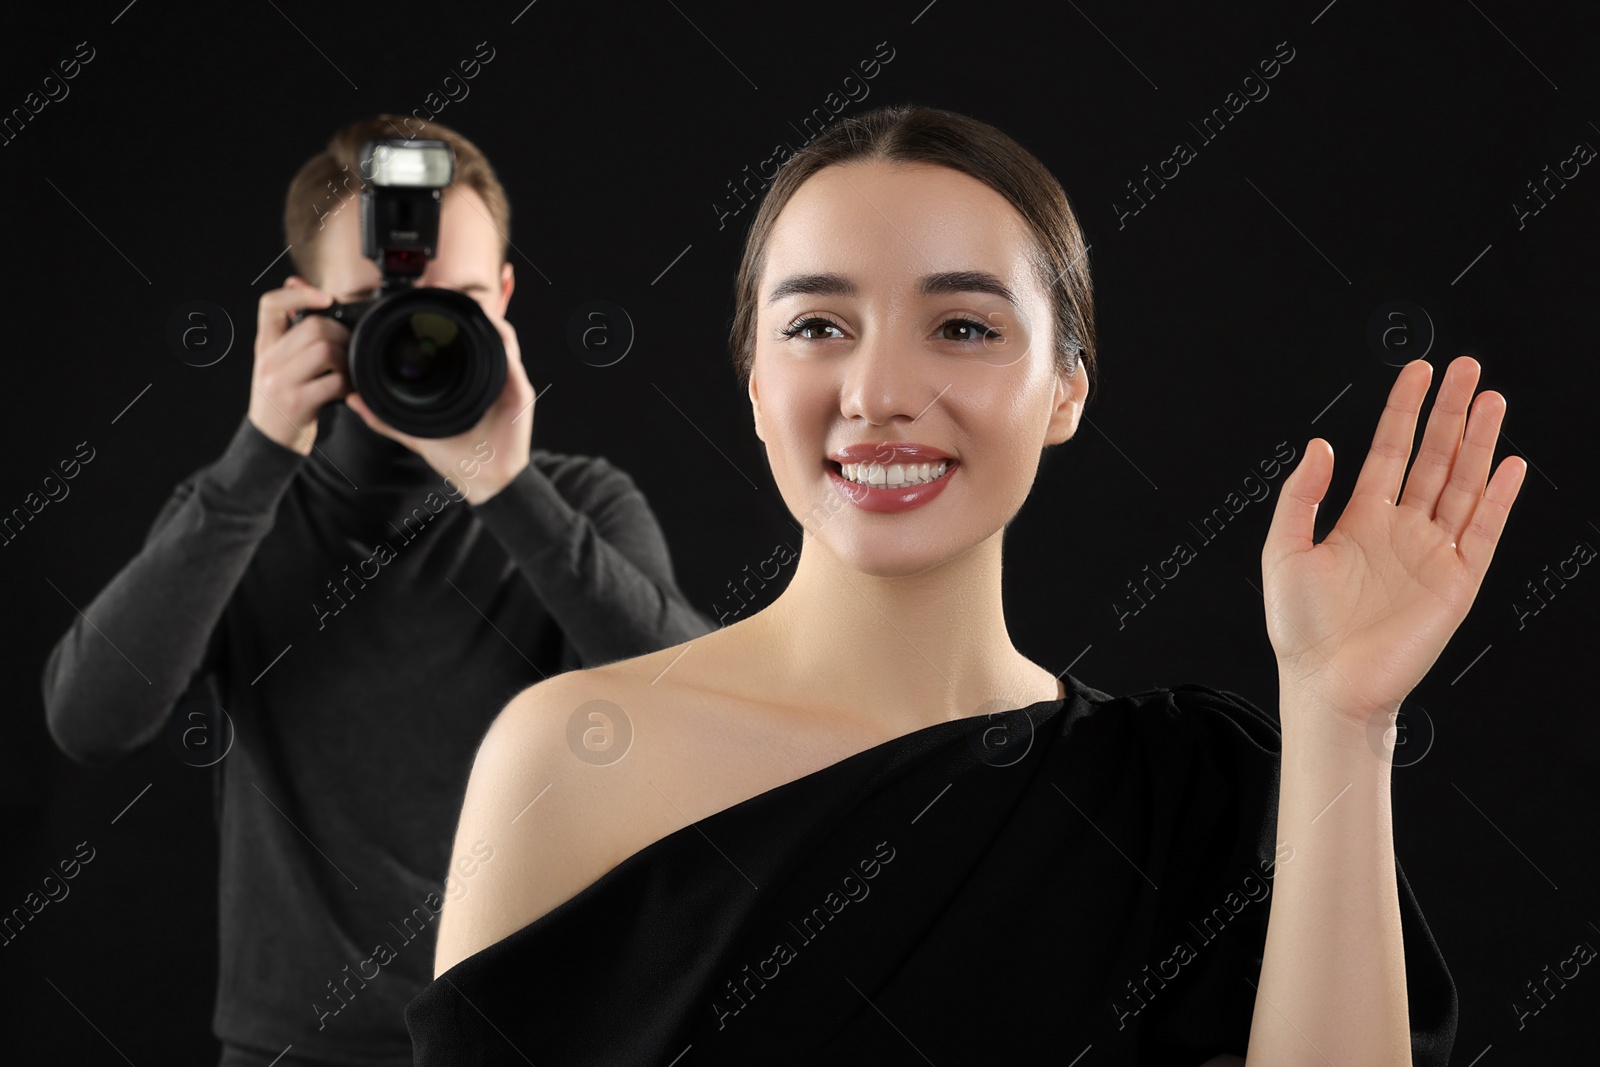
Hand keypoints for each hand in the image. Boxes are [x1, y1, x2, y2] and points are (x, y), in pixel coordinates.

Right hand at [247, 275, 350, 454]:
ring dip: (346, 359)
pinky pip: (334, 381)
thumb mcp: (278, 361)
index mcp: (264, 346)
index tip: (324, 297)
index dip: (299, 293)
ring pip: (325, 350)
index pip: (270, 305)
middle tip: (348, 348)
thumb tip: (295, 282)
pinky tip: (346, 390)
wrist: (269, 441)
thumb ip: (288, 328)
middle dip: (340, 334)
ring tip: (346, 370)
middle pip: (312, 326)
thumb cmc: (281, 397)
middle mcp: (268, 360)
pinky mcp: (298, 402)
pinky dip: (348, 384)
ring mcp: (281, 382)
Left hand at [344, 310, 535, 504]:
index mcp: (466, 383)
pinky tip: (488, 324)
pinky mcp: (518, 390)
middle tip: (440, 288)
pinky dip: (501, 337)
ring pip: (500, 336)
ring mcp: (505, 381)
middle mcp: (488, 377)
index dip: (443, 317)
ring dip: (484, 315)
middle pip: (481, 331)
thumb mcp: (414, 432)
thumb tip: (354, 401)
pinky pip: (511, 356)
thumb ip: (385, 418)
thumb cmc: (458, 458)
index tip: (422, 301)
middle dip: (464, 307)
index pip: (458, 341)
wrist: (485, 481)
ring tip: (463, 299)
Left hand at [1260, 356, 1526, 726]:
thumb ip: (1300, 496)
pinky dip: (1499, 497)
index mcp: (1360, 520)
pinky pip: (1484, 531)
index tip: (1418, 372)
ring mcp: (1432, 553)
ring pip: (1464, 484)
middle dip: (1451, 412)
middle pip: (1434, 458)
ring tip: (1493, 400)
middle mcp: (1400, 531)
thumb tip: (1318, 447)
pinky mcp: (1457, 581)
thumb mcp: (1283, 550)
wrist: (1328, 684)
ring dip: (1480, 443)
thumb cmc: (1300, 629)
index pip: (1389, 451)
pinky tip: (1510, 464)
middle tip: (1468, 369)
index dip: (1404, 410)